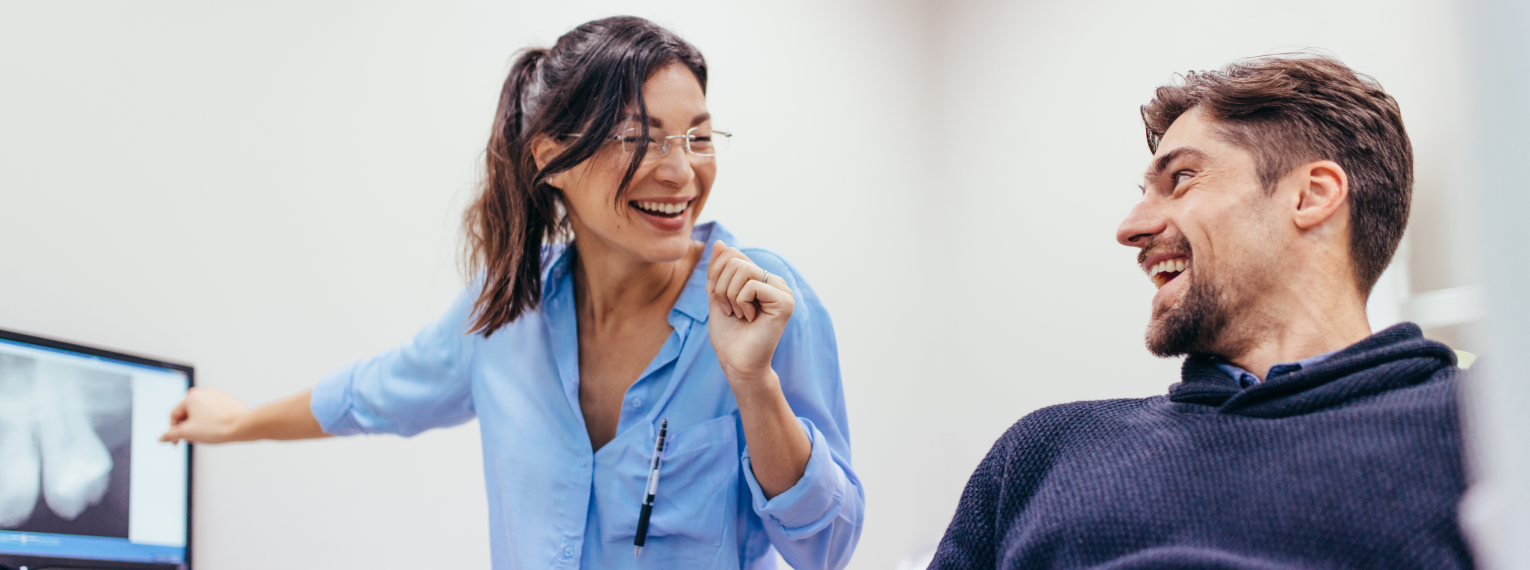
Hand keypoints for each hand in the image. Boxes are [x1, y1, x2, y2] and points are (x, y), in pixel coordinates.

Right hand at [159, 387, 249, 443]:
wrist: (242, 427)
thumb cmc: (216, 428)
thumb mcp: (188, 433)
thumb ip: (172, 434)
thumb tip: (161, 437)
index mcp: (192, 396)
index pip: (175, 415)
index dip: (173, 431)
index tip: (177, 443)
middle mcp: (205, 392)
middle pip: (189, 413)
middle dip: (188, 427)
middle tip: (193, 440)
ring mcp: (218, 395)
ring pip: (202, 412)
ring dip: (200, 424)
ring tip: (206, 435)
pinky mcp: (229, 401)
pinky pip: (216, 412)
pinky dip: (213, 420)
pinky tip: (217, 430)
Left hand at [706, 240, 794, 384]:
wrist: (737, 363)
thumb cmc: (729, 335)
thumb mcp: (717, 295)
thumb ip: (719, 270)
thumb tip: (721, 242)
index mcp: (761, 279)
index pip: (733, 254)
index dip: (715, 271)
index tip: (714, 295)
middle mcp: (775, 282)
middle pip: (736, 260)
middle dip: (721, 285)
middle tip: (728, 309)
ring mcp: (783, 291)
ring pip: (742, 270)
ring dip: (730, 296)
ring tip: (738, 314)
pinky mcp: (785, 301)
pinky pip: (752, 285)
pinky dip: (741, 302)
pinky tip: (749, 318)